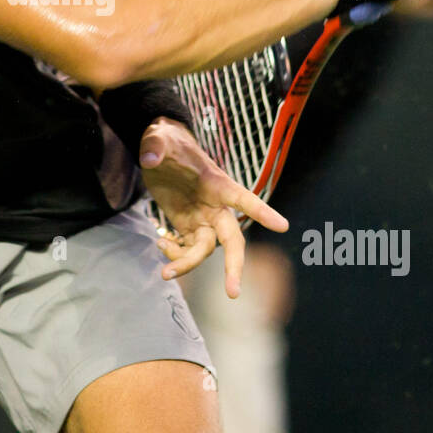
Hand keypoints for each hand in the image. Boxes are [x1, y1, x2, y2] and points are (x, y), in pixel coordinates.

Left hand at [138, 117, 287, 298]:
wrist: (159, 151)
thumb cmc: (167, 141)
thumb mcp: (158, 138)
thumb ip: (156, 145)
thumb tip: (150, 157)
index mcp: (216, 183)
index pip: (243, 198)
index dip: (262, 212)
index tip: (282, 226)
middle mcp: (215, 206)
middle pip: (232, 239)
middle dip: (234, 266)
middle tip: (233, 294)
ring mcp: (202, 219)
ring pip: (205, 251)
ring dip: (187, 265)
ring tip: (164, 272)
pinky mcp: (188, 226)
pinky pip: (188, 250)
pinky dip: (175, 255)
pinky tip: (160, 244)